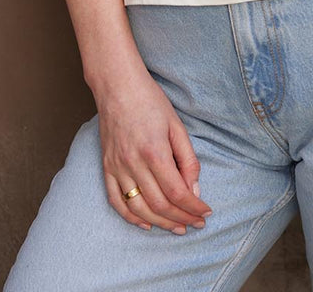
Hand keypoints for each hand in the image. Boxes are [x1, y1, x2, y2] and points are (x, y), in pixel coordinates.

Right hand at [96, 68, 212, 232]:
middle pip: (160, 205)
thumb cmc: (150, 101)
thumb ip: (187, 159)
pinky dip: (131, 217)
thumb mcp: (176, 125)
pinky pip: (116, 201)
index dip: (193, 207)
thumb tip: (194, 189)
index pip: (177, 192)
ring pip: (139, 208)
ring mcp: (117, 167)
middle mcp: (133, 163)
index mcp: (154, 151)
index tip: (205, 213)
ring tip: (177, 227)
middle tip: (195, 223)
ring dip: (160, 223)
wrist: (117, 86)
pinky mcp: (106, 167)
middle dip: (181, 218)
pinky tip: (146, 223)